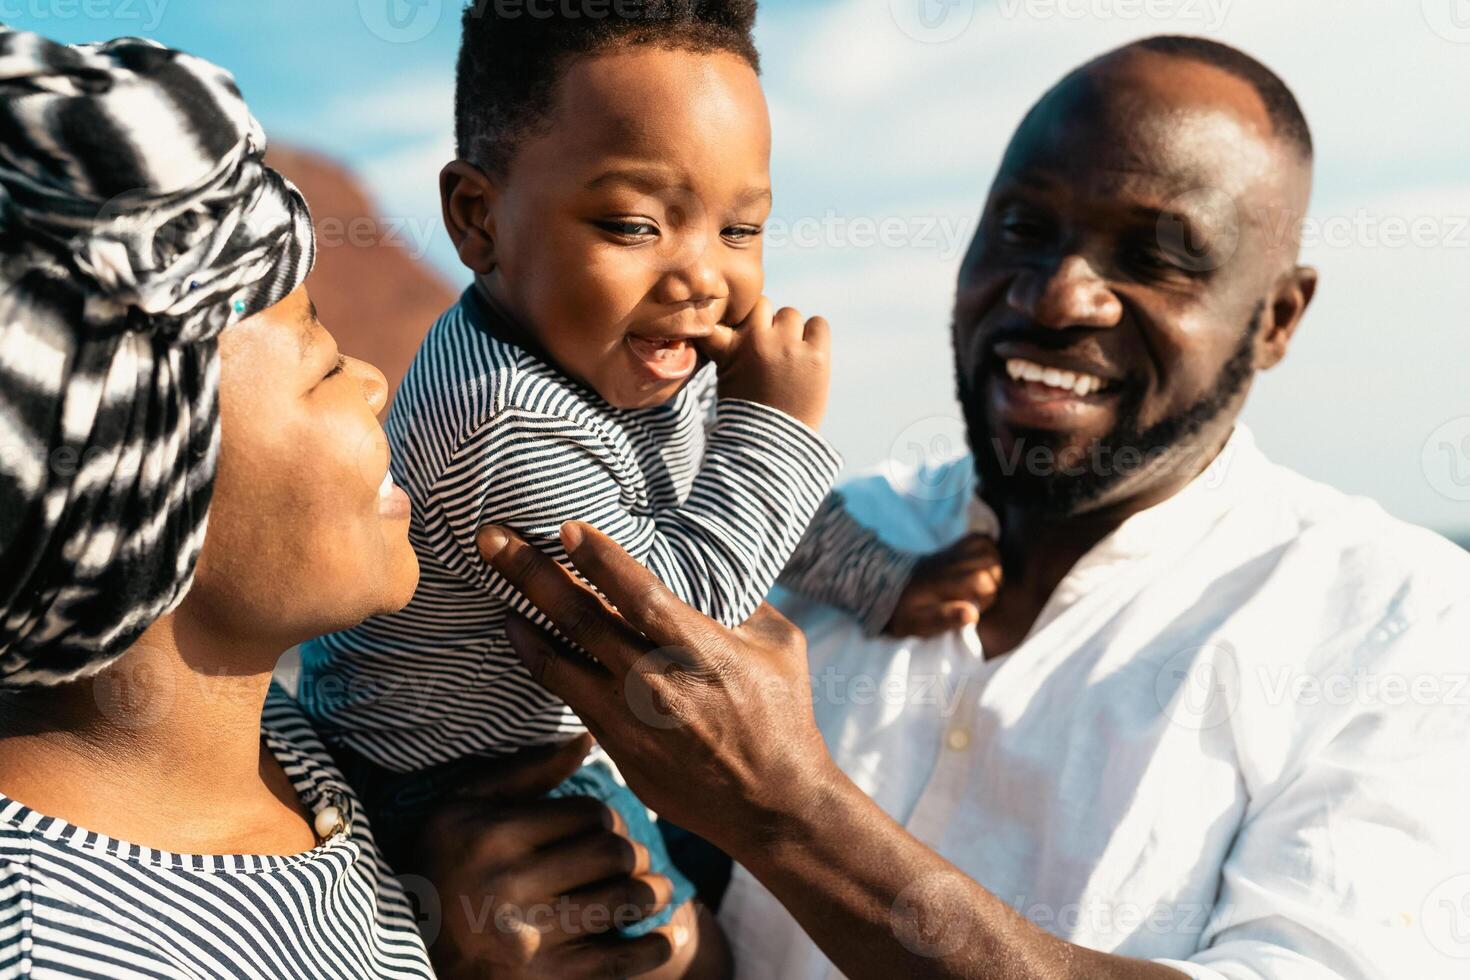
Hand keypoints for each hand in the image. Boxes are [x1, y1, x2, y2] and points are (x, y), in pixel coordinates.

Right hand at [409, 735, 688, 978]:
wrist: (414, 947)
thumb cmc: (444, 863)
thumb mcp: (464, 808)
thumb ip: (525, 772)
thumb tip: (588, 739)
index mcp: (493, 837)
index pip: (590, 814)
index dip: (609, 819)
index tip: (603, 830)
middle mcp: (508, 887)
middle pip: (614, 854)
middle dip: (635, 853)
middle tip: (635, 859)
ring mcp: (529, 939)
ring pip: (626, 900)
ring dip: (653, 892)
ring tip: (653, 889)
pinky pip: (621, 960)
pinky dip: (656, 946)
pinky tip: (668, 934)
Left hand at [476, 521, 834, 858]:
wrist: (772, 806)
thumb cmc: (783, 717)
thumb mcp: (780, 647)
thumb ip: (743, 602)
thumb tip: (712, 564)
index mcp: (701, 652)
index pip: (638, 593)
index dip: (598, 558)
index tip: (565, 527)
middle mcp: (657, 685)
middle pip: (579, 618)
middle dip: (530, 572)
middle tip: (490, 537)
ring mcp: (630, 722)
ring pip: (558, 663)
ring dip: (521, 620)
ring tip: (495, 589)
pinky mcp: (616, 751)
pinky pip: (568, 698)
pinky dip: (542, 663)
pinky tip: (523, 639)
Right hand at [697, 296, 829, 429]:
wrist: (773, 443)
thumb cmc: (748, 410)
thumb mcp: (726, 375)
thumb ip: (732, 345)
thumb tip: (750, 318)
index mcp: (728, 348)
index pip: (729, 310)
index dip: (736, 317)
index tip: (738, 329)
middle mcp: (756, 341)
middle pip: (764, 307)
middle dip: (767, 324)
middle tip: (771, 350)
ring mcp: (787, 347)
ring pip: (790, 314)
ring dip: (791, 331)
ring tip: (790, 358)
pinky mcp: (816, 356)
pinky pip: (819, 324)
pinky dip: (815, 335)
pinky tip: (809, 356)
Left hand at [884, 533, 1002, 637]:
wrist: (888, 588)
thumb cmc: (906, 610)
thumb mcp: (919, 622)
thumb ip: (945, 618)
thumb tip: (972, 614)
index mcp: (943, 582)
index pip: (984, 582)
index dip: (987, 598)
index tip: (976, 608)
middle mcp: (950, 563)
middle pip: (991, 562)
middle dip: (995, 581)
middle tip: (981, 595)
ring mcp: (951, 552)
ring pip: (987, 548)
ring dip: (993, 565)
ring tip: (984, 581)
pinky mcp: (952, 548)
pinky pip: (978, 539)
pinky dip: (987, 549)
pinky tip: (981, 566)